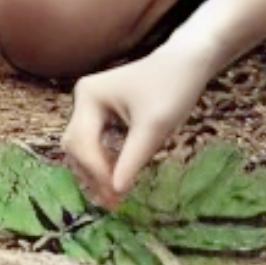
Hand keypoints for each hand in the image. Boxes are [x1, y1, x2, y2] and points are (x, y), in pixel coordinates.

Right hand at [63, 48, 207, 208]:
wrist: (189, 62)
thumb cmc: (173, 88)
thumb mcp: (154, 127)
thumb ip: (132, 159)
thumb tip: (116, 191)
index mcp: (89, 97)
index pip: (83, 143)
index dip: (98, 172)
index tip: (117, 195)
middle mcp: (82, 100)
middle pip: (76, 146)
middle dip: (92, 174)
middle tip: (113, 202)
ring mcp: (90, 106)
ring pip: (82, 148)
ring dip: (96, 171)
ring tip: (115, 195)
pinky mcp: (101, 113)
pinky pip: (95, 143)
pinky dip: (104, 162)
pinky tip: (118, 177)